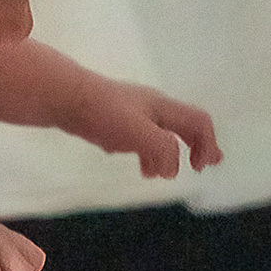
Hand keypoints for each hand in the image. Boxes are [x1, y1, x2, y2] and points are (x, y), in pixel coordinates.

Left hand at [73, 79, 222, 179]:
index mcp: (163, 108)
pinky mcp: (112, 118)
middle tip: (204, 166)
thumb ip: (162, 150)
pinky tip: (133, 163)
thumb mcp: (139, 133)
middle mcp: (151, 107)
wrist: (63, 97)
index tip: (199, 169)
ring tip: (158, 174)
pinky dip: (144, 152)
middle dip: (197, 145)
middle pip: (183, 125)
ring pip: (159, 132)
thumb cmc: (103, 114)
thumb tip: (173, 170)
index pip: (199, 122)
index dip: (207, 145)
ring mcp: (131, 111)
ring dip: (166, 154)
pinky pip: (137, 136)